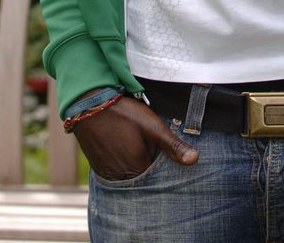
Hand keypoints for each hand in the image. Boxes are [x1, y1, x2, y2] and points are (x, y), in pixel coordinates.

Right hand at [73, 93, 198, 181]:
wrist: (88, 105)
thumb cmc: (123, 113)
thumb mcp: (153, 126)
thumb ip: (173, 145)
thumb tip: (195, 160)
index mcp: (139, 169)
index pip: (159, 171)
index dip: (160, 154)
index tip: (156, 140)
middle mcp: (122, 178)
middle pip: (144, 172)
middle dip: (148, 158)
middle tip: (141, 137)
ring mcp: (108, 175)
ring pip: (130, 171)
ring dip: (134, 159)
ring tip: (130, 138)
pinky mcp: (98, 169)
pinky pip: (116, 170)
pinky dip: (121, 160)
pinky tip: (120, 143)